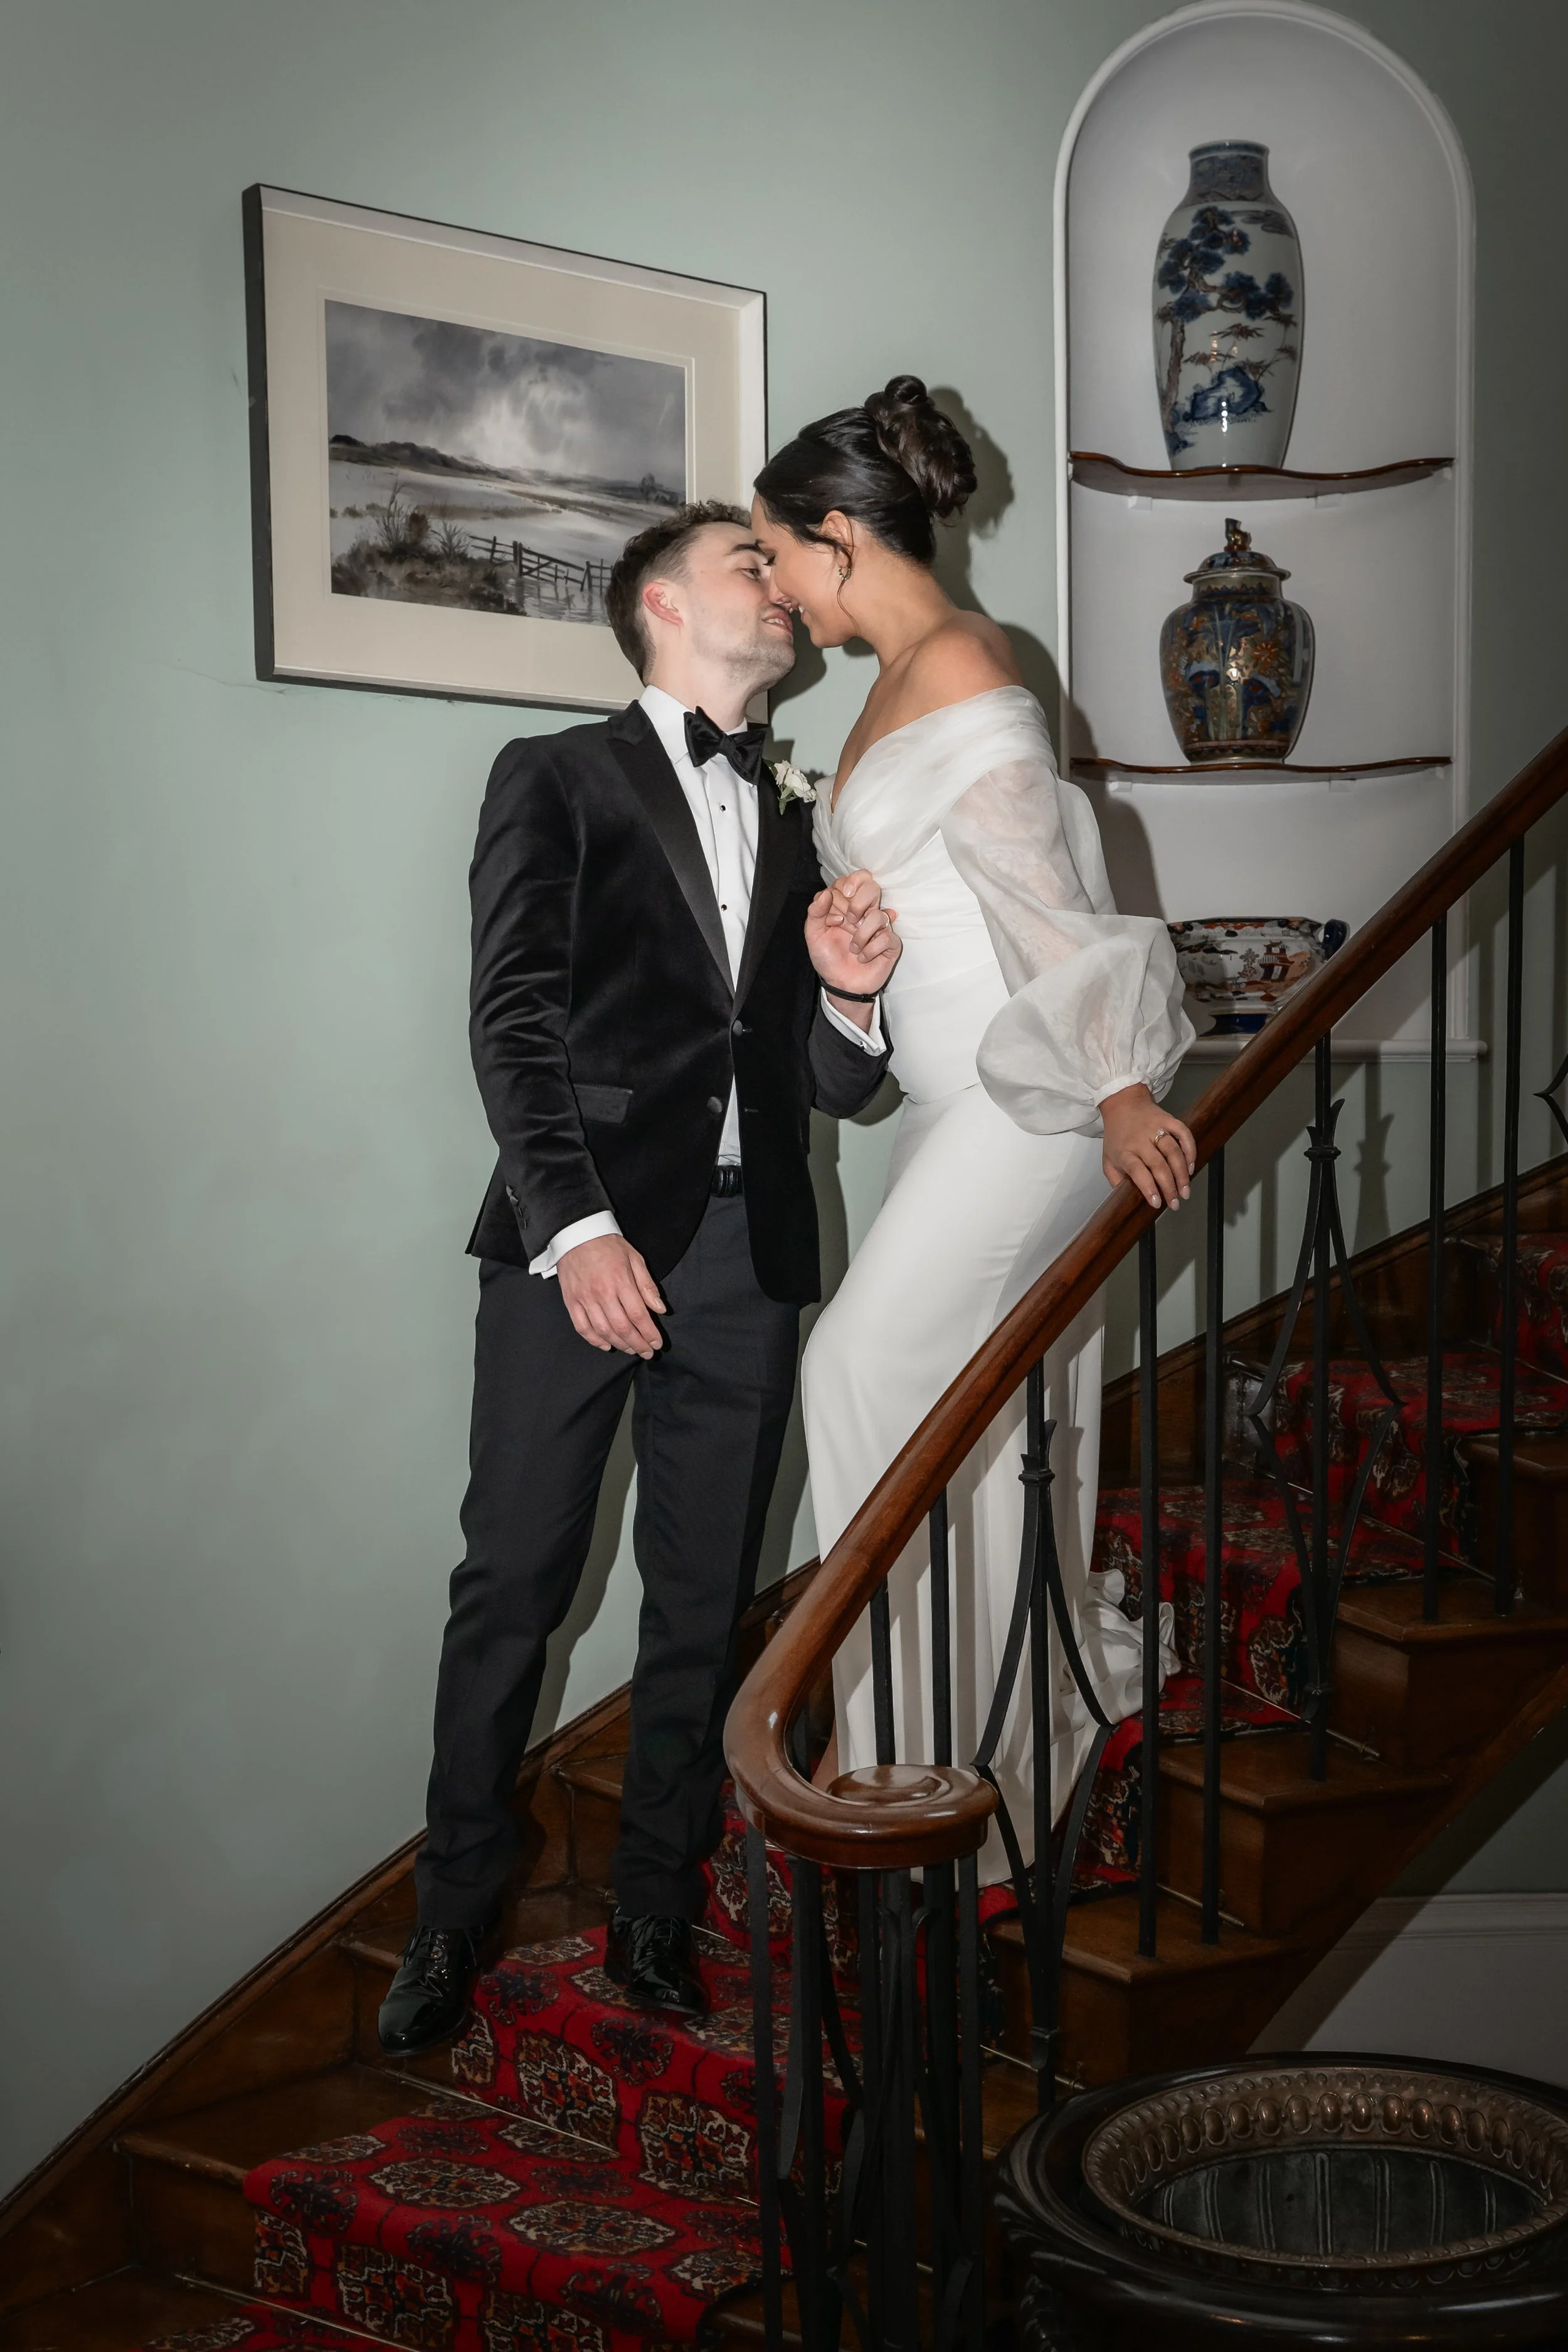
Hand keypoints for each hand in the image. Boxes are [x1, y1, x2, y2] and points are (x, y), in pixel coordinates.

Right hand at [557, 1234, 666, 1356]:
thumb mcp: (635, 1259)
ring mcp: (585, 1299)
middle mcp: (602, 1293)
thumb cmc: (609, 1246)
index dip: (649, 1333)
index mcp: (621, 1281)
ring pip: (604, 1331)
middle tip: (647, 1352)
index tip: (657, 1343)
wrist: (577, 1234)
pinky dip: (594, 1340)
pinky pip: (582, 1327)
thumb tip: (660, 1309)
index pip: (638, 1315)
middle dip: (638, 1344)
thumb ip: (647, 1286)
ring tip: (631, 1350)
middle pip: (622, 1327)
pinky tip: (607, 1345)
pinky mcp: (571, 1302)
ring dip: (620, 1344)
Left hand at [806, 867, 900, 1018]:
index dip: (848, 887)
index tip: (839, 904)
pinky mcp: (891, 943)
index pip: (855, 879)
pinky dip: (870, 950)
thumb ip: (815, 912)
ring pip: (879, 915)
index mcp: (848, 905)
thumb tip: (827, 893)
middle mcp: (866, 912)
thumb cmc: (828, 958)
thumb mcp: (814, 934)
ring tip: (853, 948)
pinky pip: (887, 937)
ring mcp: (880, 927)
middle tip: (849, 920)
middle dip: (858, 903)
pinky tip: (863, 957)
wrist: (840, 984)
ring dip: (861, 935)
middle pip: (873, 886)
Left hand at [1101, 1084, 1195, 1211]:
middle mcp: (1140, 1140)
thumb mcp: (1108, 1160)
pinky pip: (1183, 1133)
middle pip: (1159, 1165)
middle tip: (1176, 1203)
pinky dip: (1190, 1149)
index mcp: (1125, 1152)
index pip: (1137, 1171)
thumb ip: (1116, 1180)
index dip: (1148, 1188)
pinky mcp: (1168, 1119)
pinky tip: (1192, 1166)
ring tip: (1185, 1190)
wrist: (1122, 1104)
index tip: (1157, 1203)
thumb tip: (1127, 1200)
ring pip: (1173, 1151)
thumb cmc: (1116, 1136)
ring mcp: (1155, 1128)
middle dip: (1169, 1186)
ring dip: (1182, 1173)